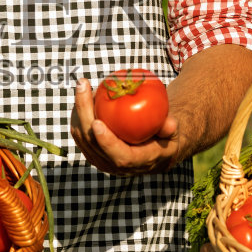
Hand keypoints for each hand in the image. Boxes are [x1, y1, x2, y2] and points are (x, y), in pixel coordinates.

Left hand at [69, 77, 187, 174]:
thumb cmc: (165, 136)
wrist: (154, 148)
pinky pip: (80, 132)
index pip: (119, 157)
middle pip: (92, 142)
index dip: (106, 142)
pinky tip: (83, 94)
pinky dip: (78, 112)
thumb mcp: (173, 132)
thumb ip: (170, 128)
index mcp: (136, 163)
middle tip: (83, 85)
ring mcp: (101, 159)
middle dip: (84, 112)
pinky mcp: (92, 150)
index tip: (96, 122)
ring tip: (83, 85)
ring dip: (78, 109)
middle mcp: (114, 166)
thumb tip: (171, 123)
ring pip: (81, 136)